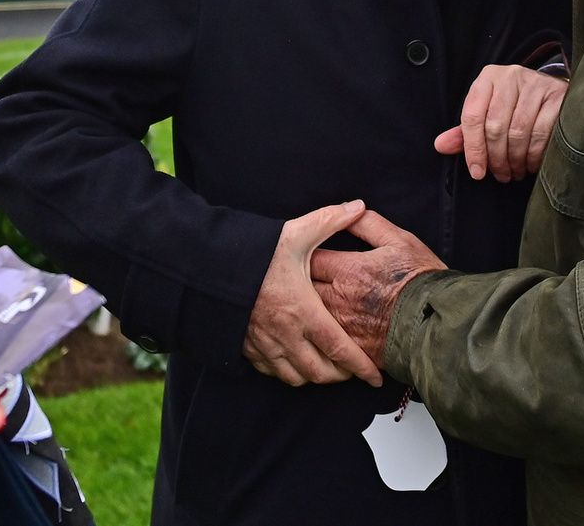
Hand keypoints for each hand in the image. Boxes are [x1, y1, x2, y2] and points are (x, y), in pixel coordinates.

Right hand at [243, 201, 382, 387]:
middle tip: (354, 369)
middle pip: (320, 372)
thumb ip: (330, 220)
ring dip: (315, 376)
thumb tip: (358, 206)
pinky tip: (296, 360)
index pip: (339, 349)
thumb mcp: (296, 232)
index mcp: (303, 311)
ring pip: (296, 377)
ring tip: (329, 366)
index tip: (376, 377)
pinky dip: (289, 372)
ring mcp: (263, 345)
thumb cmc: (255, 252)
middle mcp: (285, 334)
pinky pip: (272, 372)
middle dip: (340, 376)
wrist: (208, 267)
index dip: (360, 366)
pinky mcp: (246, 348)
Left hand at [312, 211, 445, 364]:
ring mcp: (341, 327)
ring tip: (307, 303)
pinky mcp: (350, 350)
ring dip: (306, 308)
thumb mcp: (399, 240)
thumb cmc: (420, 279)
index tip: (305, 252)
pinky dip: (319, 335)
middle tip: (299, 278)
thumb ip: (369, 224)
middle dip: (298, 281)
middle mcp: (338, 299)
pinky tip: (321, 330)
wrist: (437, 322)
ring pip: (309, 316)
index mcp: (346, 270)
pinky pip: (324, 343)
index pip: (309, 257)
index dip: (304, 253)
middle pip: (302, 289)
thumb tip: (350, 211)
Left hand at [435, 65, 567, 182]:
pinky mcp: (556, 96)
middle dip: (496, 158)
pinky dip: (534, 155)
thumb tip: (440, 146)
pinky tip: (531, 164)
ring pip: (518, 132)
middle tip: (500, 175)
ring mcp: (536, 84)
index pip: (472, 117)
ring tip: (515, 172)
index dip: (473, 149)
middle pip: (495, 126)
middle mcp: (510, 76)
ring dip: (515, 160)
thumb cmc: (513, 105)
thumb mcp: (487, 113)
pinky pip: (541, 133)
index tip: (477, 172)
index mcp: (487, 79)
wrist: (551, 91)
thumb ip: (464, 132)